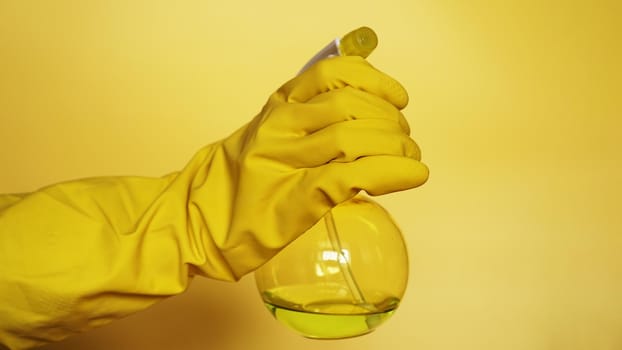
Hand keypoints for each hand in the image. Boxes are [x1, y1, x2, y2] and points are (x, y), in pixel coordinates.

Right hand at [197, 55, 428, 277]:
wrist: (199, 220)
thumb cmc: (241, 182)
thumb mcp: (271, 137)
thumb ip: (310, 120)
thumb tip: (365, 108)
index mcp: (277, 107)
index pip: (331, 73)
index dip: (374, 80)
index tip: (398, 98)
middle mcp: (280, 126)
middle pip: (349, 106)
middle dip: (389, 121)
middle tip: (405, 139)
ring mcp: (285, 161)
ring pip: (351, 136)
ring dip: (395, 145)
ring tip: (410, 157)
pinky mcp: (295, 198)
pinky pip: (350, 175)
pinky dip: (389, 171)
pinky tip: (412, 175)